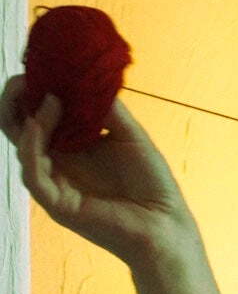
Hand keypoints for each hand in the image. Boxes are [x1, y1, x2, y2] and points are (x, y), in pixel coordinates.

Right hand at [1, 76, 192, 266]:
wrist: (166, 224)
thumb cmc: (152, 183)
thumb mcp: (130, 135)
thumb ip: (106, 108)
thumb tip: (83, 77)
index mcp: (73, 148)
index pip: (38, 116)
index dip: (32, 93)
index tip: (37, 69)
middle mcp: (59, 164)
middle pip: (20, 131)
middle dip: (14, 102)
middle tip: (21, 78)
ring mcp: (56, 185)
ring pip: (22, 150)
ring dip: (30, 120)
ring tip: (47, 99)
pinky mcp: (59, 205)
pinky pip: (34, 175)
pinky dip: (32, 148)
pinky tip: (40, 124)